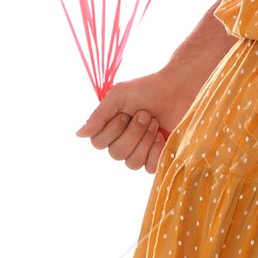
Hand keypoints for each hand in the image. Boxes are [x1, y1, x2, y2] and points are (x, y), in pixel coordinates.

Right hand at [77, 65, 195, 173]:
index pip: (97, 143)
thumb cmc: (148, 89)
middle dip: (133, 132)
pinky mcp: (157, 157)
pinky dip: (156, 151)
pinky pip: (149, 168)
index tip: (126, 112)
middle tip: (146, 114)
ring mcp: (139, 151)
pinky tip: (162, 136)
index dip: (113, 129)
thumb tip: (79, 134)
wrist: (178, 89)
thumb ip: (99, 115)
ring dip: (145, 140)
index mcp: (109, 128)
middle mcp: (121, 142)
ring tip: (155, 122)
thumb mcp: (119, 96)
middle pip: (116, 153)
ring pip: (132, 163)